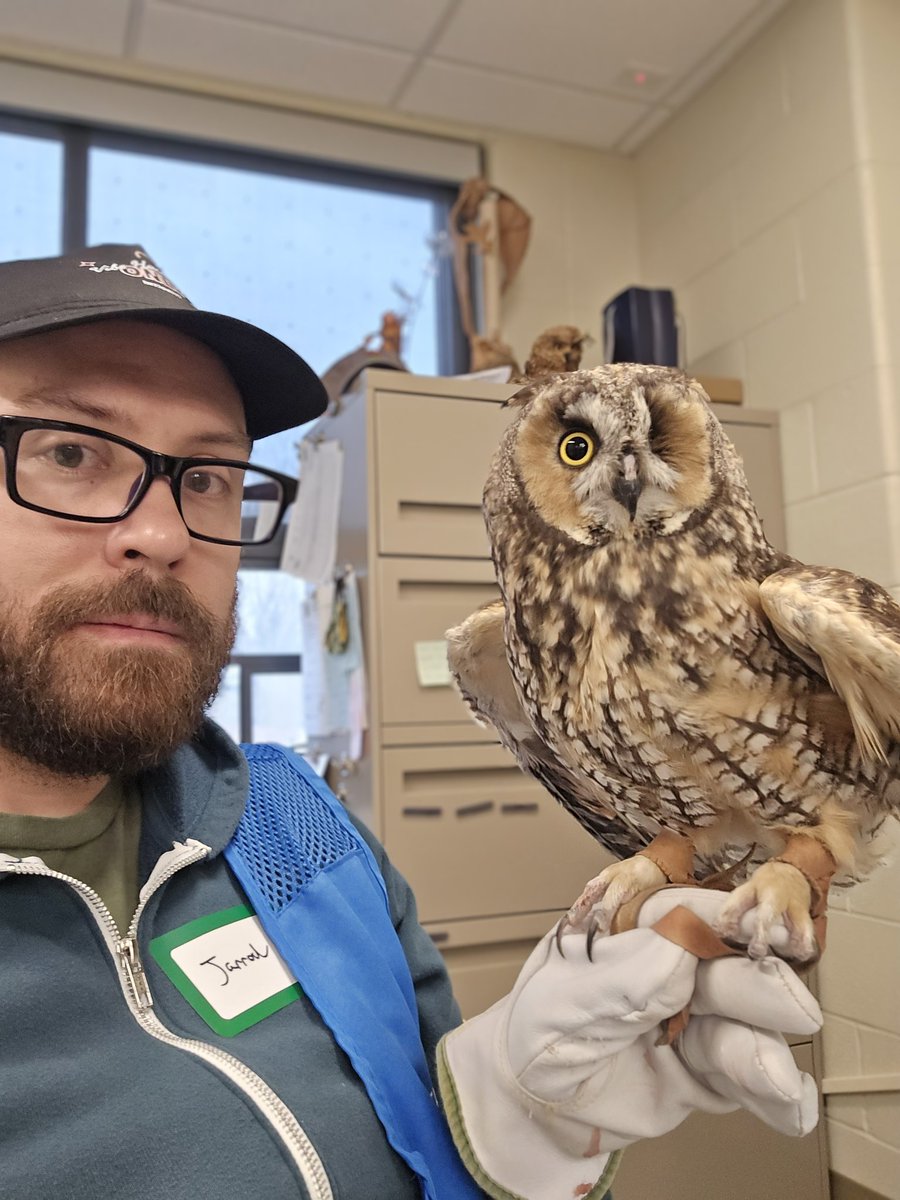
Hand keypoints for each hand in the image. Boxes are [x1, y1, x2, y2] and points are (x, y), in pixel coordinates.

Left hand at [437, 887, 821, 1199]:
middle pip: (731, 969)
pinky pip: (744, 1081)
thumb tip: (679, 948)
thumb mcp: (564, 1000)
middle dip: (763, 987)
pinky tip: (794, 1104)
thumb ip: (622, 980)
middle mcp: (677, 967)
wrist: (531, 1101)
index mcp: (638, 927)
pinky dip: (774, 1096)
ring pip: (744, 1028)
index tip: (761, 930)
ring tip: (777, 1080)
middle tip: (790, 1005)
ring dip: (764, 1051)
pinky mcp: (707, 1072)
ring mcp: (697, 1019)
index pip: (688, 913)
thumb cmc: (537, 1029)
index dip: (727, 920)